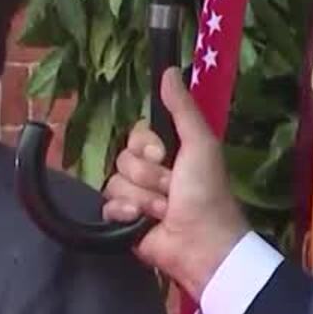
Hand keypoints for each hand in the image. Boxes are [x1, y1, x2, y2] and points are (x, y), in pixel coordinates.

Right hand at [101, 68, 249, 297]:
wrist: (200, 243)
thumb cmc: (206, 193)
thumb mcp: (200, 143)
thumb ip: (181, 108)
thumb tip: (167, 70)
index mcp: (168, 152)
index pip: (135, 135)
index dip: (146, 145)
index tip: (165, 156)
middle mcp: (150, 172)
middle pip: (123, 158)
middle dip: (148, 175)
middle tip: (170, 189)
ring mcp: (135, 197)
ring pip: (114, 182)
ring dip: (142, 198)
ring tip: (163, 211)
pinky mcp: (122, 221)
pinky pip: (106, 206)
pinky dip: (125, 214)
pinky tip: (141, 222)